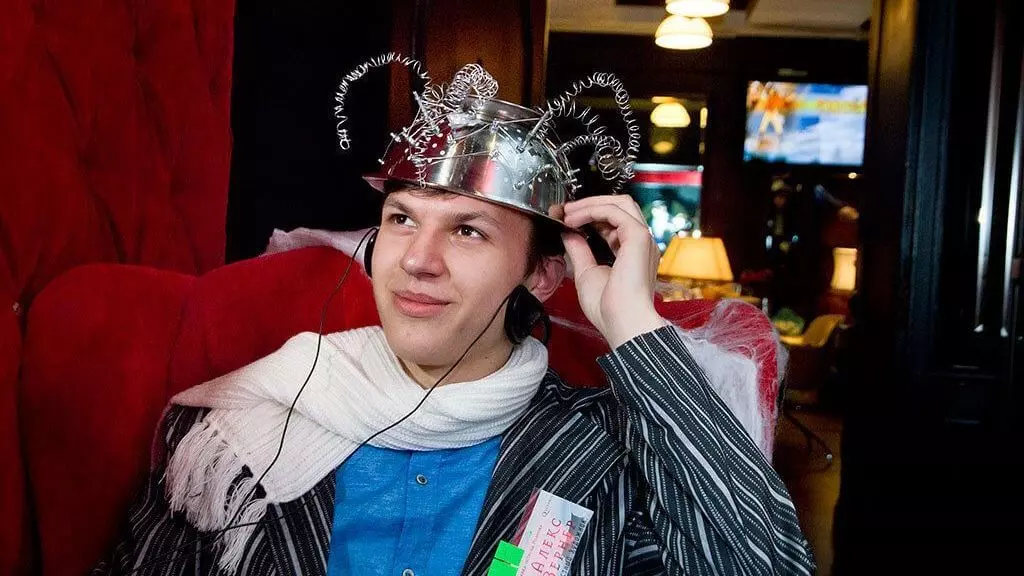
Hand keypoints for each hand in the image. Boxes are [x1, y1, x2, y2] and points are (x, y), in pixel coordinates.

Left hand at [560, 195, 665, 348]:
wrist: (622, 322)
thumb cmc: (608, 308)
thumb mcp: (586, 273)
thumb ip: (579, 251)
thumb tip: (569, 234)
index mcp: (631, 252)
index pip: (613, 221)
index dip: (590, 215)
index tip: (566, 218)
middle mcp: (640, 243)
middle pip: (619, 205)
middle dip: (590, 204)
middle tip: (566, 211)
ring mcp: (642, 238)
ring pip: (620, 203)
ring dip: (591, 204)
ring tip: (568, 213)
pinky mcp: (638, 237)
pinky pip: (614, 211)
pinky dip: (592, 210)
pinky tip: (574, 220)